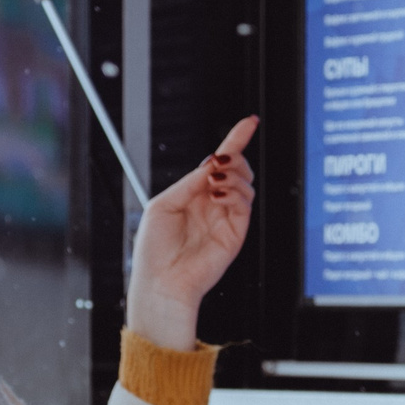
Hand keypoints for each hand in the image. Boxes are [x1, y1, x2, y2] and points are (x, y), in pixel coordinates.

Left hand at [126, 117, 258, 350]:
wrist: (162, 282)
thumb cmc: (154, 249)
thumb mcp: (163, 204)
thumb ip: (190, 182)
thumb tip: (212, 166)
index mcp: (194, 195)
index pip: (219, 163)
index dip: (235, 141)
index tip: (250, 122)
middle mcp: (212, 204)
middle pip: (237, 169)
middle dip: (234, 157)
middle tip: (219, 164)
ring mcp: (226, 218)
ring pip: (245, 183)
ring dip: (234, 174)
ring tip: (216, 182)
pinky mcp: (236, 233)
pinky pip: (246, 203)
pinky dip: (236, 192)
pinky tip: (219, 195)